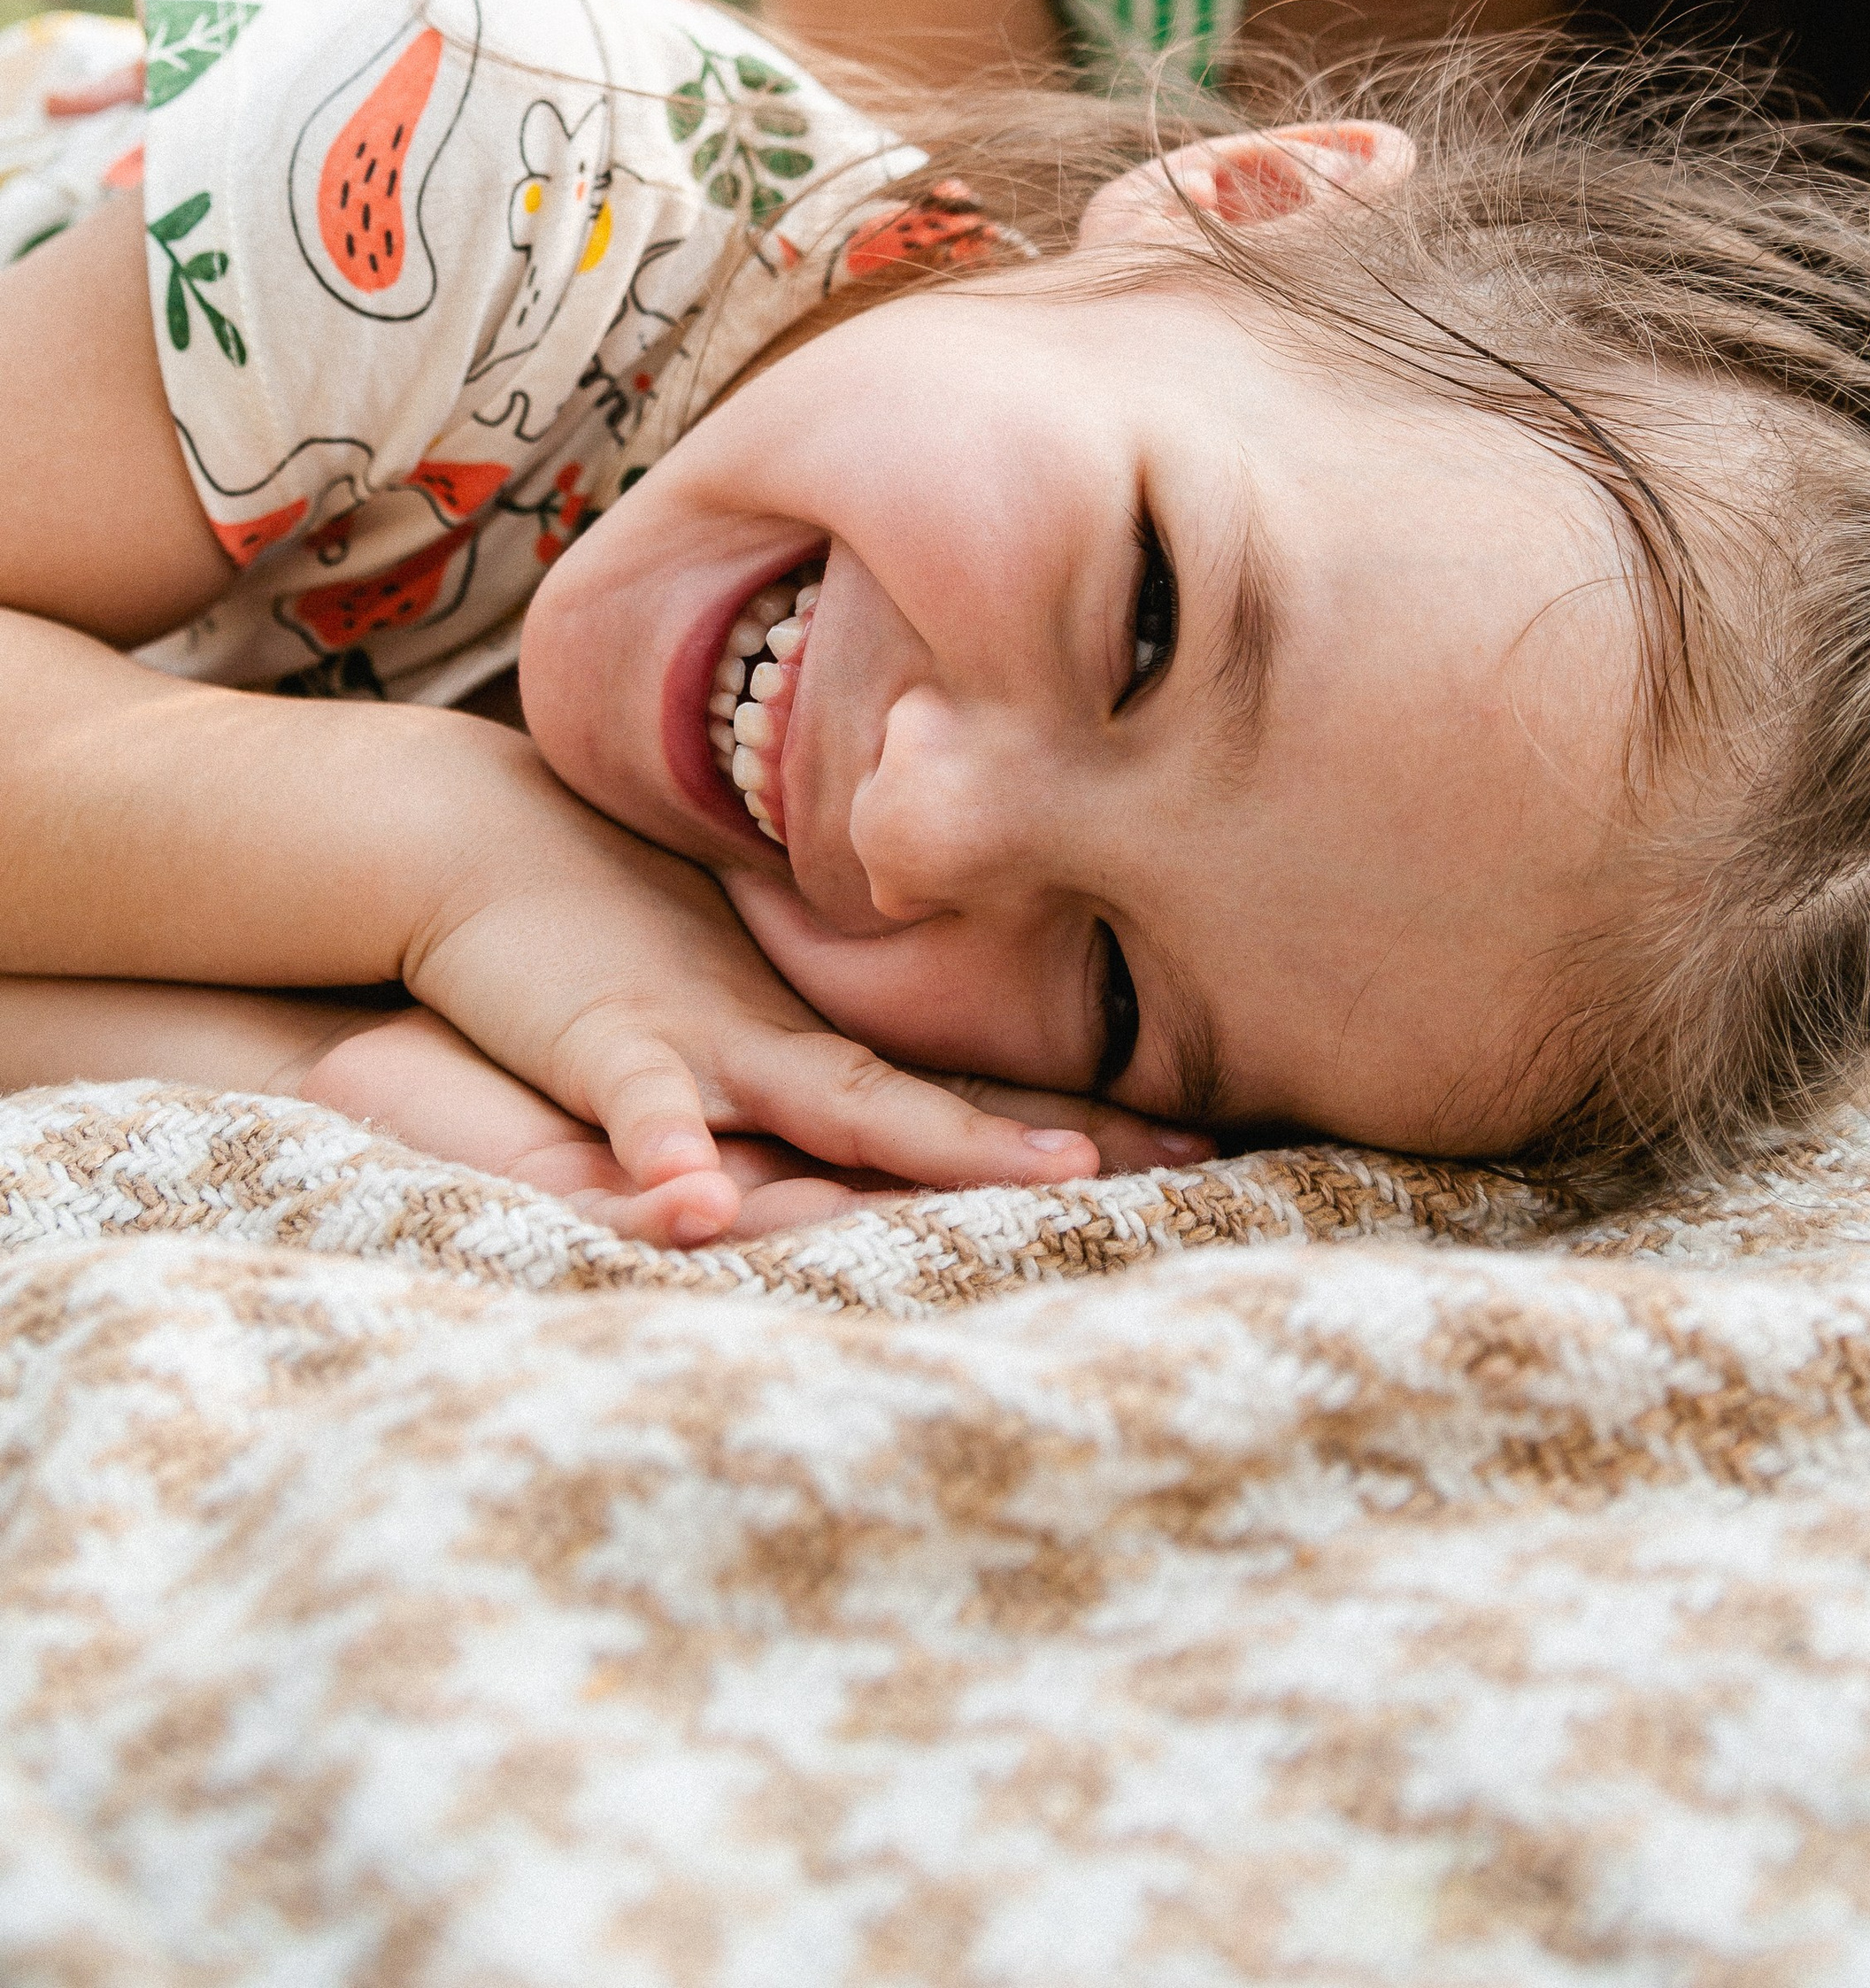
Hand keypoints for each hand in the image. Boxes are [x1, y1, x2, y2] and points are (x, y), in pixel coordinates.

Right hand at [400, 744, 1209, 1221]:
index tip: (1206, 1144)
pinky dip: (673, 1152)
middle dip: (1064, 1141)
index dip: (1080, 1126)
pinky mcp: (610, 1044)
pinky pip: (648, 1105)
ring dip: (932, 1139)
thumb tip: (880, 1110)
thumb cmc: (606, 944)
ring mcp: (708, 1044)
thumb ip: (795, 1067)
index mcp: (815, 1053)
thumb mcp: (720, 1017)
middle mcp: (788, 1048)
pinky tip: (698, 1201)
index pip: (967, 1096)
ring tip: (1040, 1174)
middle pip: (944, 1107)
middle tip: (1195, 1162)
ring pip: (839, 1100)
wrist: (484, 847)